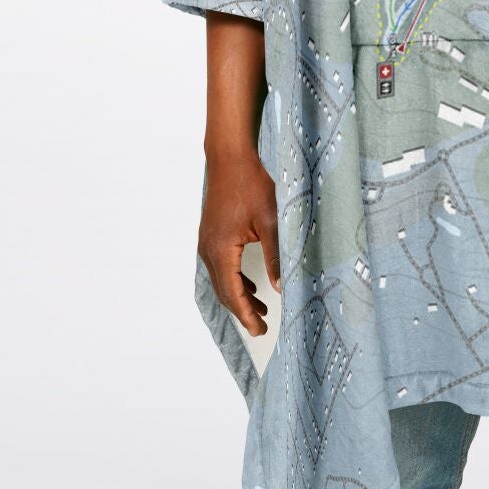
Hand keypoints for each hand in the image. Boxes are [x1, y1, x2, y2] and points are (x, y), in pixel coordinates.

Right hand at [198, 148, 281, 334]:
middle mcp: (208, 250)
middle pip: (224, 291)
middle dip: (243, 310)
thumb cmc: (251, 184)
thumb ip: (275, 256)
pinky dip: (234, 279)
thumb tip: (281, 287)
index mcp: (221, 250)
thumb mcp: (271, 221)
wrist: (230, 158)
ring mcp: (207, 242)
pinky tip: (250, 283)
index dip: (246, 315)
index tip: (260, 330)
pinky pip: (220, 266)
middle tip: (262, 326)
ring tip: (260, 308)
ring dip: (239, 295)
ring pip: (221, 279)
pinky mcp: (210, 235)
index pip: (233, 293)